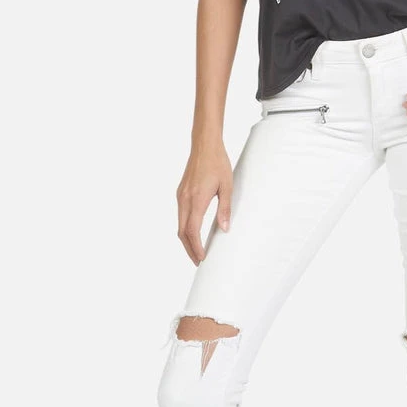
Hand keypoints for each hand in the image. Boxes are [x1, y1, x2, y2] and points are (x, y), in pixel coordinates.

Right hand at [176, 140, 232, 263]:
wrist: (204, 145)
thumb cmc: (218, 163)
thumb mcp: (227, 186)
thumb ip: (225, 208)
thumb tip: (225, 229)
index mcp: (196, 199)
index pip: (192, 231)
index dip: (196, 247)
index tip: (202, 258)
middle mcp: (184, 199)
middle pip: (182, 232)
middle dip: (189, 249)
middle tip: (198, 261)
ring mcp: (180, 196)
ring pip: (179, 224)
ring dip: (186, 240)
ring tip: (196, 250)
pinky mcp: (181, 193)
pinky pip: (180, 215)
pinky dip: (185, 228)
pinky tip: (193, 232)